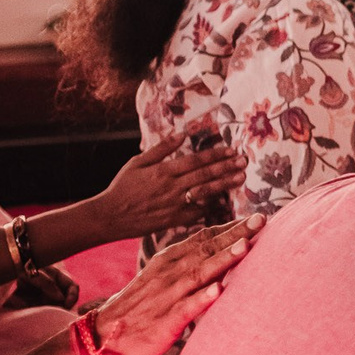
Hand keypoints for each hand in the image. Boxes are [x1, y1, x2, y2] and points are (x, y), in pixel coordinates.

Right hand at [87, 216, 259, 354]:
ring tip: (245, 246)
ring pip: (198, 273)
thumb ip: (187, 265)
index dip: (229, 227)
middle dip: (235, 234)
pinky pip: (185, 308)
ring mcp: (166, 296)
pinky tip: (218, 291)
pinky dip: (201, 299)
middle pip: (205, 249)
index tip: (255, 217)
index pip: (203, 238)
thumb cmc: (139, 308)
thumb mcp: (161, 278)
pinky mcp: (165, 320)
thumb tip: (216, 252)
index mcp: (168, 261)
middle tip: (262, 220)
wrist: (102, 338)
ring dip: (222, 259)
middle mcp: (168, 273)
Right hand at [88, 132, 245, 240]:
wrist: (110, 216)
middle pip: (205, 175)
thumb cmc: (122, 187)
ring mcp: (175, 205)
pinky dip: (212, 206)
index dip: (216, 155)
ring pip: (205, 193)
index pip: (196, 160)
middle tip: (244, 162)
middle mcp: (172, 188)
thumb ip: (161, 148)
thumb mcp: (137, 163)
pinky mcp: (175, 220)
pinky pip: (198, 212)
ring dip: (224, 185)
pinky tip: (225, 200)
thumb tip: (182, 134)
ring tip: (241, 178)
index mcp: (163, 171)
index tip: (232, 150)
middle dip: (226, 167)